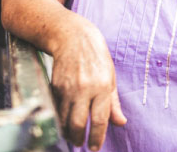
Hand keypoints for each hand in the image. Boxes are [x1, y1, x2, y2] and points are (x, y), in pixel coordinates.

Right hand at [50, 23, 126, 150]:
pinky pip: (57, 109)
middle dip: (79, 139)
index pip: (99, 119)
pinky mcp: (55, 86)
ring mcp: (68, 87)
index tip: (94, 148)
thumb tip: (121, 122)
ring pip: (64, 119)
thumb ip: (114, 102)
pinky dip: (60, 120)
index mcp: (103, 86)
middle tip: (82, 144)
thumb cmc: (96, 56)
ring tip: (73, 137)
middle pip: (78, 123)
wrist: (73, 36)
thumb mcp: (111, 76)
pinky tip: (64, 123)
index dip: (96, 137)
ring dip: (68, 132)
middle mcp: (84, 88)